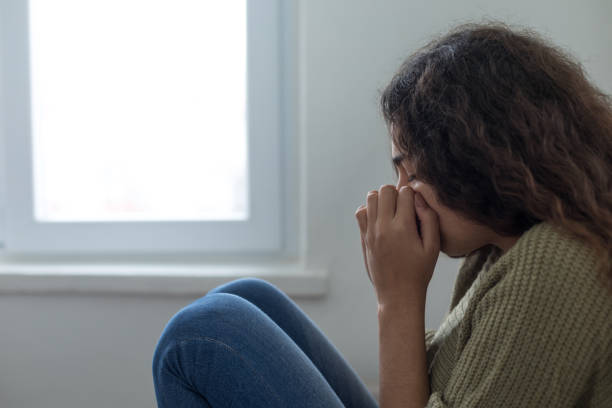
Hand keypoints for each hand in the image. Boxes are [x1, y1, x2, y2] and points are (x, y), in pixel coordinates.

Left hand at [355, 185, 439, 305]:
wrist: (398, 294)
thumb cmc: (419, 272)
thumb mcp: (433, 247)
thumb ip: (429, 219)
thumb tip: (418, 198)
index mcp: (403, 227)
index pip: (405, 192)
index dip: (413, 196)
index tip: (416, 208)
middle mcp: (384, 227)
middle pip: (385, 190)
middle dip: (396, 193)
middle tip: (404, 208)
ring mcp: (371, 232)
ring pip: (370, 197)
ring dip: (382, 200)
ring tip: (392, 213)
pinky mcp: (363, 238)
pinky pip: (360, 212)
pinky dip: (369, 210)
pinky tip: (381, 221)